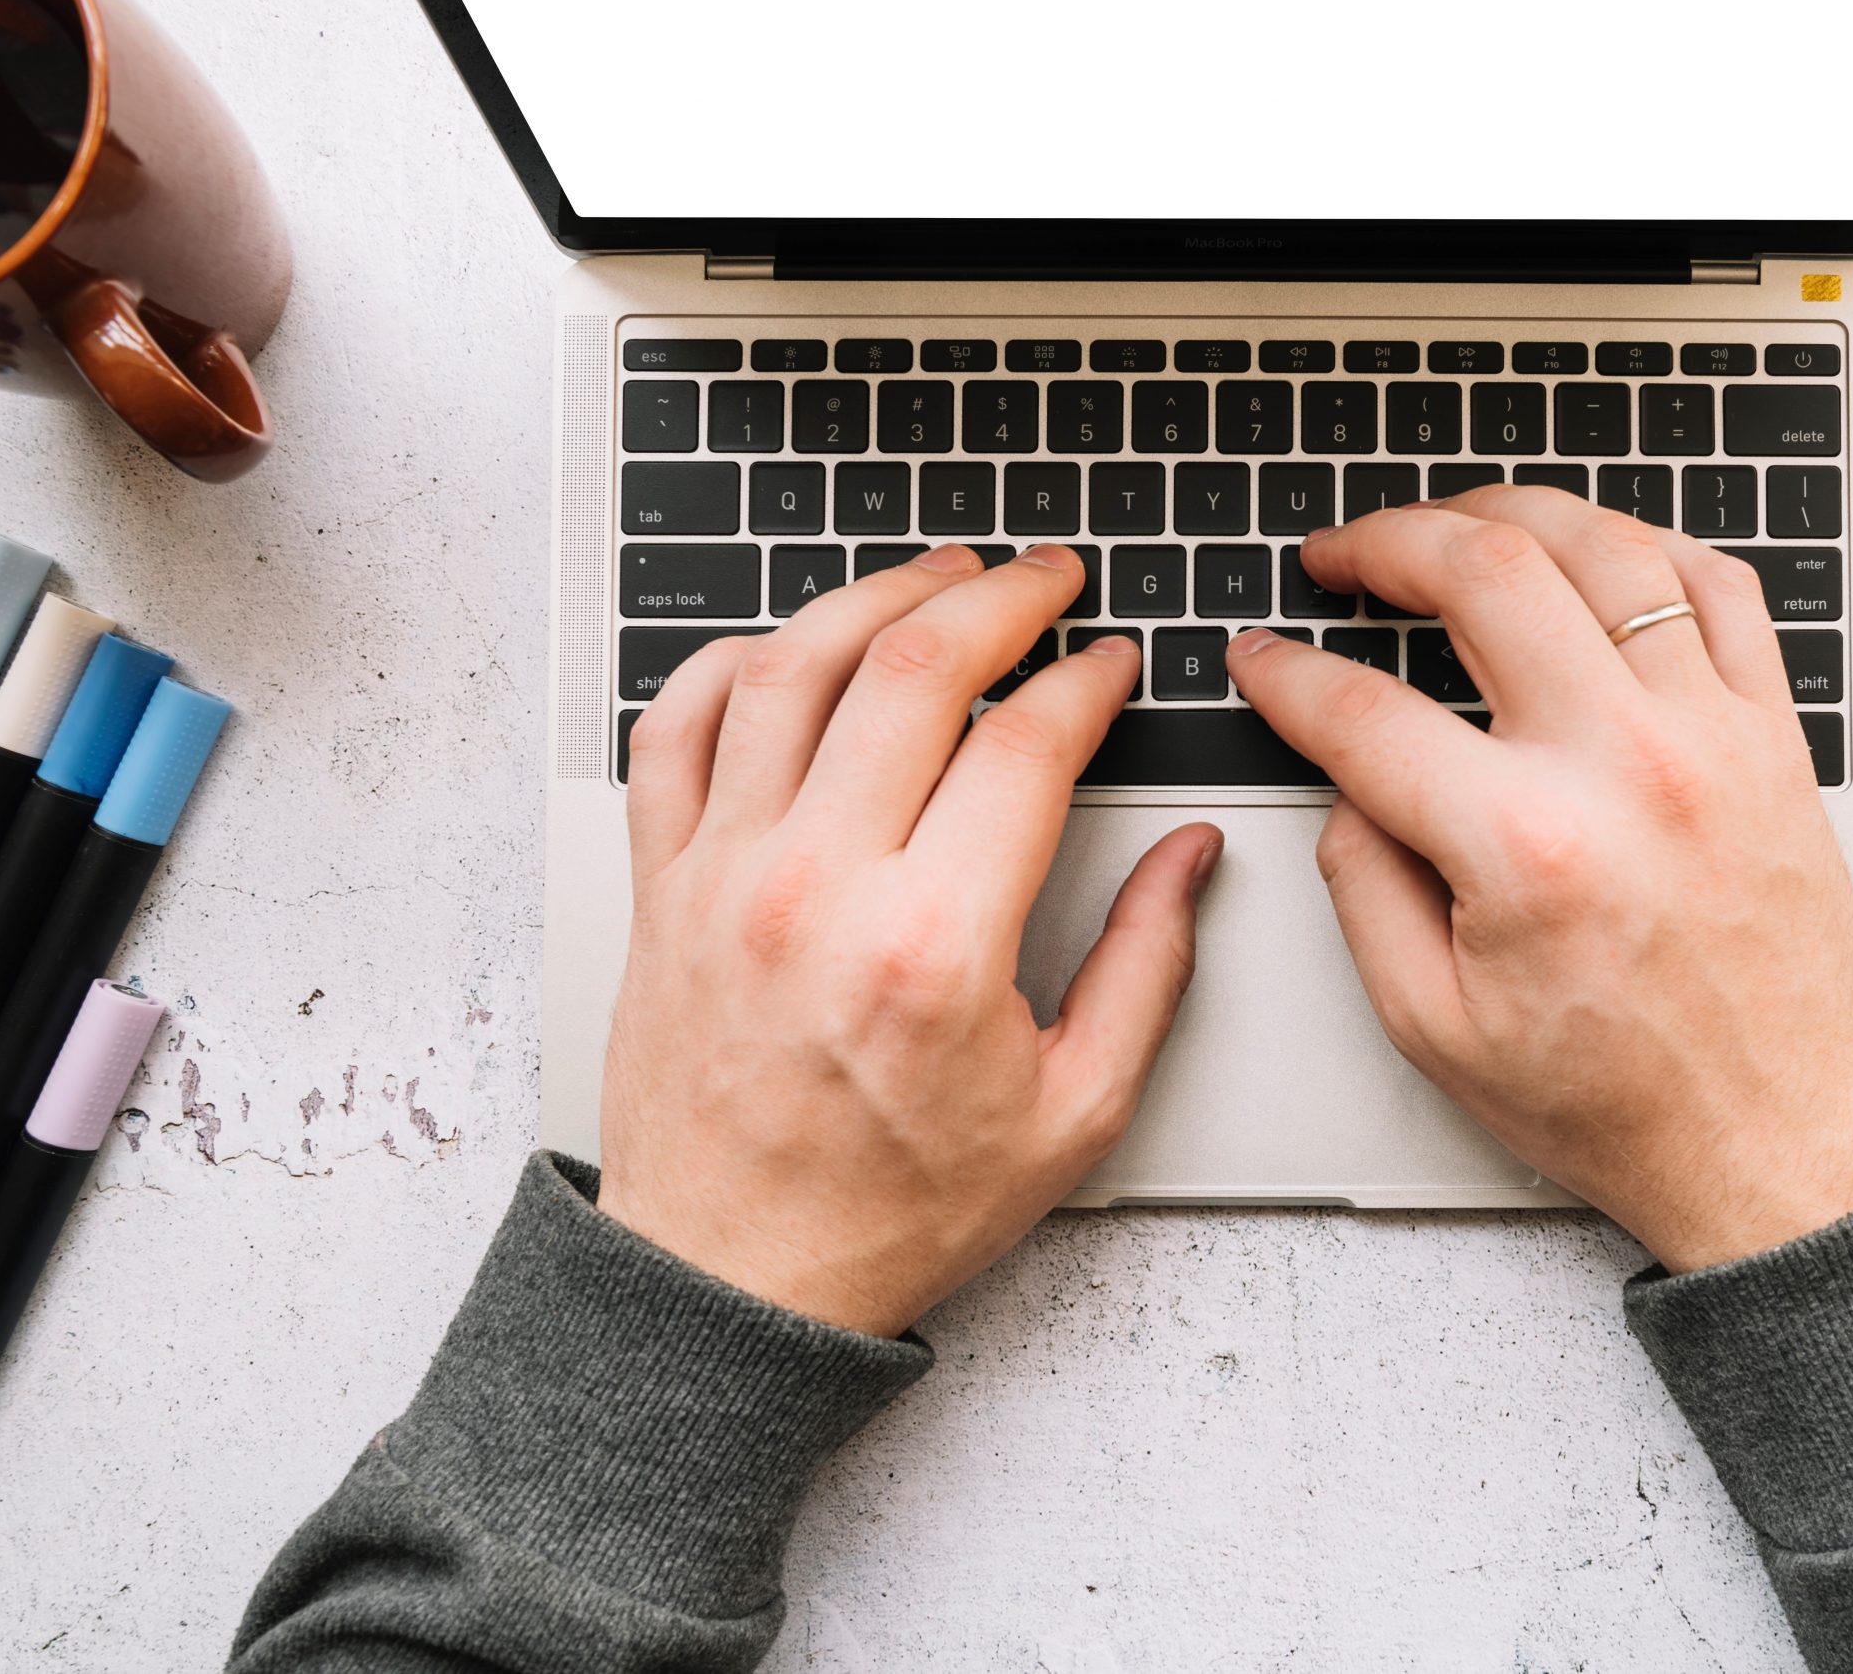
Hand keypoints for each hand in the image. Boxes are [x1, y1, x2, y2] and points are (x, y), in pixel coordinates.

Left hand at [598, 545, 1219, 1335]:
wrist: (735, 1279)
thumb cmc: (895, 1207)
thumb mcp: (1072, 1113)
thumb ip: (1147, 969)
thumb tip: (1190, 859)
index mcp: (935, 946)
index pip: (1025, 744)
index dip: (1085, 680)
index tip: (1111, 665)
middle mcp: (820, 890)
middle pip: (911, 671)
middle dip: (997, 598)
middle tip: (1044, 579)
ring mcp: (724, 877)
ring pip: (789, 671)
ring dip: (872, 596)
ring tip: (936, 574)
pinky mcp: (662, 887)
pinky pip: (672, 730)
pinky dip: (726, 663)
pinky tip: (786, 646)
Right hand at [1228, 488, 1852, 1271]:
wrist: (1773, 1134)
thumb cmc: (1618, 1097)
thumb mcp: (1431, 1026)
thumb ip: (1363, 884)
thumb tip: (1345, 780)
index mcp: (1524, 849)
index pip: (1364, 712)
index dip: (1286, 673)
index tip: (1260, 657)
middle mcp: (1625, 768)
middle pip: (1486, 571)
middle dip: (1386, 541)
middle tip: (1342, 556)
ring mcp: (1711, 739)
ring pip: (1605, 548)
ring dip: (1508, 513)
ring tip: (1452, 528)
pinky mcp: (1771, 738)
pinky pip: (1718, 588)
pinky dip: (1645, 546)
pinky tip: (1592, 555)